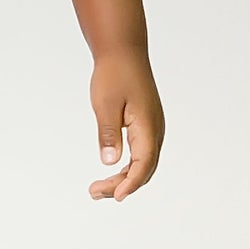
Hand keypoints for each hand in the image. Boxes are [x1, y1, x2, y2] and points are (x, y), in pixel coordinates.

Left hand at [87, 47, 163, 201]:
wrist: (123, 52)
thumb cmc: (114, 74)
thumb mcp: (105, 104)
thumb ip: (108, 134)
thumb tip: (109, 162)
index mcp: (147, 125)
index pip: (143, 164)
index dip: (130, 183)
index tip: (116, 196)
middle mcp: (155, 129)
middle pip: (144, 169)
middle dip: (122, 185)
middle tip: (94, 192)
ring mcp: (153, 127)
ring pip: (144, 163)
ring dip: (124, 178)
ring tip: (97, 188)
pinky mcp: (146, 125)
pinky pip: (141, 153)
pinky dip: (128, 167)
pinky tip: (112, 171)